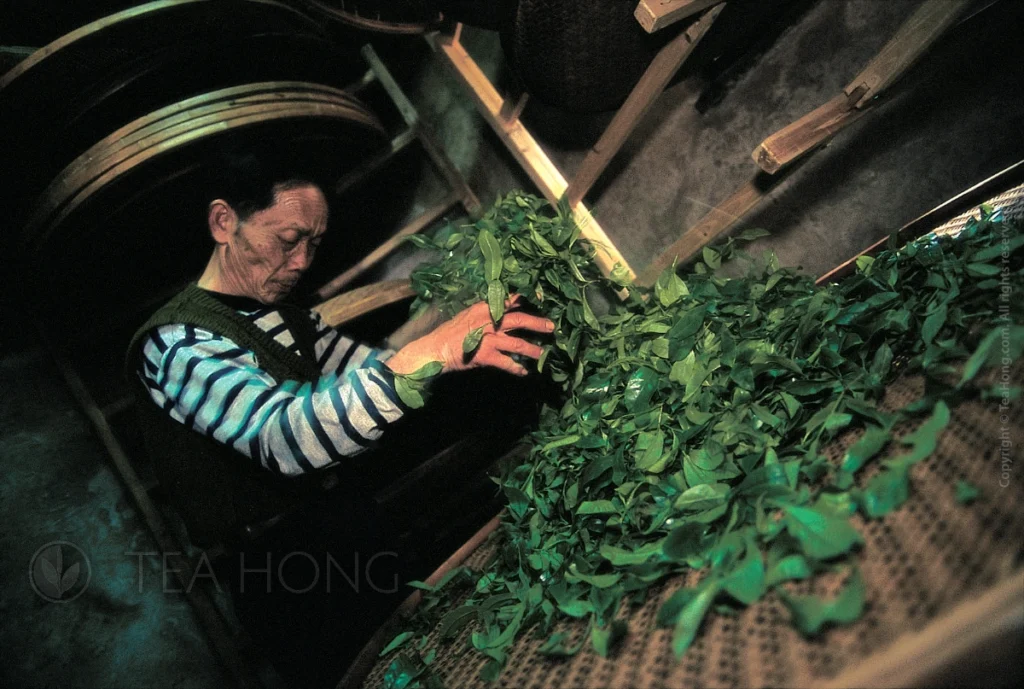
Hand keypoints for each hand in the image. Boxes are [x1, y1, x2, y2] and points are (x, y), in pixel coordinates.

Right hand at [385, 295, 554, 376]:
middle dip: (537, 323)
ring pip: (517, 342)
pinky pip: (506, 362)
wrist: (435, 349)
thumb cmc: (451, 333)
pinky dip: (517, 368)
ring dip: (532, 349)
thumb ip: (487, 313)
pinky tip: (524, 372)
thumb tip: (506, 311)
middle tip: (552, 327)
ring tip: (543, 354)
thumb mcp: (468, 316)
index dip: (527, 299)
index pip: (509, 299)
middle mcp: (487, 320)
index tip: (542, 298)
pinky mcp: (485, 355)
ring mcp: (487, 338)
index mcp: (483, 307)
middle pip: (518, 318)